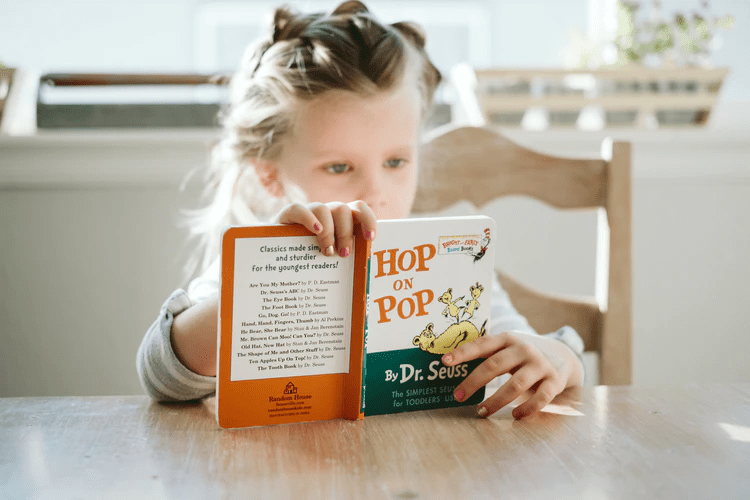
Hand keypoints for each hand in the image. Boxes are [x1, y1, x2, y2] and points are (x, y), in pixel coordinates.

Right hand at [273, 201, 376, 256]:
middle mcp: (327, 213)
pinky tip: (315, 230)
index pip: (358, 209)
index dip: (367, 220)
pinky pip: (299, 209)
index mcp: (341, 221)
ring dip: (329, 231)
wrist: (277, 259)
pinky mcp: (288, 215)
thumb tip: (363, 286)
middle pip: (343, 210)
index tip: (370, 238)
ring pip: (324, 209)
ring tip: (327, 252)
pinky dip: (309, 218)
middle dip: (347, 233)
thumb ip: (344, 263)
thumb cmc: (309, 263)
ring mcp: (308, 212)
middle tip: (344, 254)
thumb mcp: (330, 262)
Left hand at [442, 331, 582, 418]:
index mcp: (507, 339)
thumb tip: (451, 367)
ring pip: (515, 385)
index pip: (482, 344)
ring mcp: (540, 365)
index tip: (445, 361)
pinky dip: (526, 409)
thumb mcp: (507, 348)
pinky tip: (515, 416)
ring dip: (496, 401)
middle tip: (457, 396)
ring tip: (481, 412)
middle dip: (473, 382)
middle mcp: (523, 349)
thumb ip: (487, 354)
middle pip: (494, 365)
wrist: (562, 356)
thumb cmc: (522, 355)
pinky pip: (540, 398)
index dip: (463, 352)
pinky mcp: (554, 381)